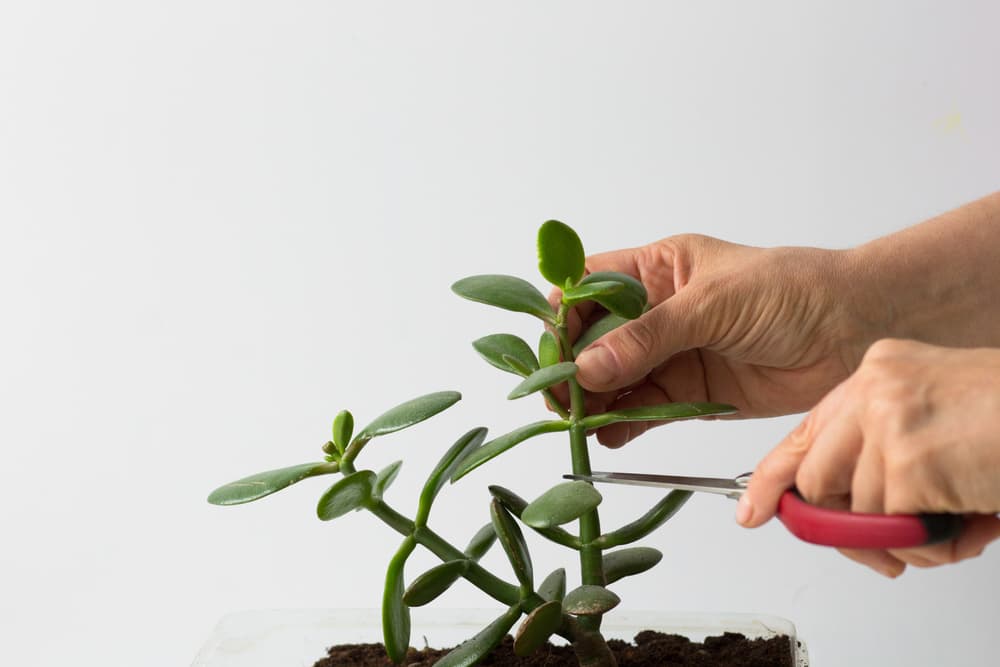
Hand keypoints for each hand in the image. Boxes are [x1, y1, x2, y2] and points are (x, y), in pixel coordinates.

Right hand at [557, 235, 882, 446]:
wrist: (854, 330)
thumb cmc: (790, 291)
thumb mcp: (712, 304)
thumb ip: (648, 337)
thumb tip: (588, 367)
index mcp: (656, 270)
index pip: (589, 288)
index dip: (563, 316)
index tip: (551, 350)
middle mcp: (656, 312)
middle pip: (593, 340)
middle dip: (572, 366)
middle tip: (559, 395)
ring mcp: (672, 354)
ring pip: (614, 379)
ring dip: (593, 399)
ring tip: (578, 420)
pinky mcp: (690, 393)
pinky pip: (643, 410)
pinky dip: (622, 424)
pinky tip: (607, 433)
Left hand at [739, 338, 999, 576]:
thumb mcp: (938, 422)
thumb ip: (888, 456)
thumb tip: (846, 518)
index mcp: (879, 373)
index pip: (808, 431)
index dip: (777, 477)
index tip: (754, 509)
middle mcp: (875, 387)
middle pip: (818, 479)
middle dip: (847, 528)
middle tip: (888, 550)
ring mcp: (887, 420)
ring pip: (862, 512)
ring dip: (912, 536)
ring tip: (962, 518)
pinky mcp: (908, 459)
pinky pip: (898, 528)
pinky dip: (937, 542)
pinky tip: (973, 519)